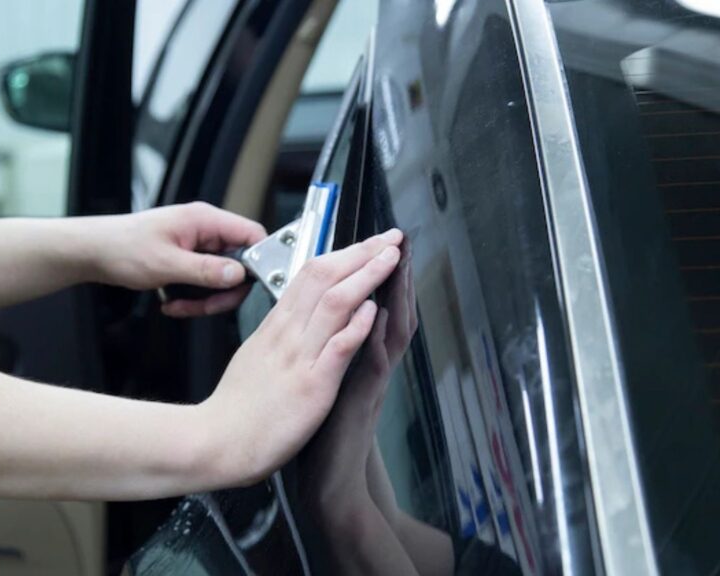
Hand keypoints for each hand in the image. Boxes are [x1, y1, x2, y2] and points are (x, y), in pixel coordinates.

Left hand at [90, 202, 266, 316]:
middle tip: (205, 305)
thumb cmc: (122, 247)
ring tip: (180, 305)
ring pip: (220, 277)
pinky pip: (203, 282)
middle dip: (223, 291)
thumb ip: (206, 270)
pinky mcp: (187, 259)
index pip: (252, 234)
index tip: (248, 285)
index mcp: (205, 220)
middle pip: (238, 264)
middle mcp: (204, 230)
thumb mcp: (166, 264)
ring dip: (204, 298)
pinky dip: (192, 298)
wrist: (93, 252)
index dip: (258, 260)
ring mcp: (196, 245)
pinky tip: (173, 303)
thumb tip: (239, 274)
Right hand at [197, 228, 403, 486]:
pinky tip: (374, 310)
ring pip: (335, 302)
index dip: (343, 254)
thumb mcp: (253, 355)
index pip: (310, 275)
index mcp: (275, 327)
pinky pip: (337, 347)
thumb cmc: (234, 408)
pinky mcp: (311, 386)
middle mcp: (287, 334)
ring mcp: (299, 357)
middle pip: (325, 277)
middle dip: (362, 252)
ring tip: (391, 258)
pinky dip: (357, 325)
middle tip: (389, 237)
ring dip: (367, 275)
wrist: (215, 442)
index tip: (366, 243)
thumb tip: (290, 315)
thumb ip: (276, 334)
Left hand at [302, 238, 416, 512]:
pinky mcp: (357, 404)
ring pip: (387, 334)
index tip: (377, 241)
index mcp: (354, 355)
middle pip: (388, 312)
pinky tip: (377, 317)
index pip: (370, 305)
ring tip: (397, 263)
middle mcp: (366, 366)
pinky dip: (373, 339)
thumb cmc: (321, 428)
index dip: (374, 273)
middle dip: (391, 274)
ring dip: (393, 296)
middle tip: (397, 240)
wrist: (327, 480)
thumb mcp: (325, 379)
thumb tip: (330, 319)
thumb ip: (333, 347)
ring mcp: (366, 384)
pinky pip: (370, 367)